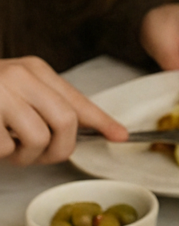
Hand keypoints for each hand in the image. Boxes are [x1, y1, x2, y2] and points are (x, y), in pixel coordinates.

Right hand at [0, 57, 126, 165]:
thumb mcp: (18, 89)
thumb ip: (48, 104)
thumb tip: (84, 128)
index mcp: (34, 69)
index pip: (75, 99)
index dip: (101, 120)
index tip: (120, 134)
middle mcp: (21, 76)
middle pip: (66, 120)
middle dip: (60, 148)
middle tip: (43, 155)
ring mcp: (2, 94)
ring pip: (38, 139)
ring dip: (26, 156)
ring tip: (10, 147)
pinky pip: (6, 148)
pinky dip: (3, 154)